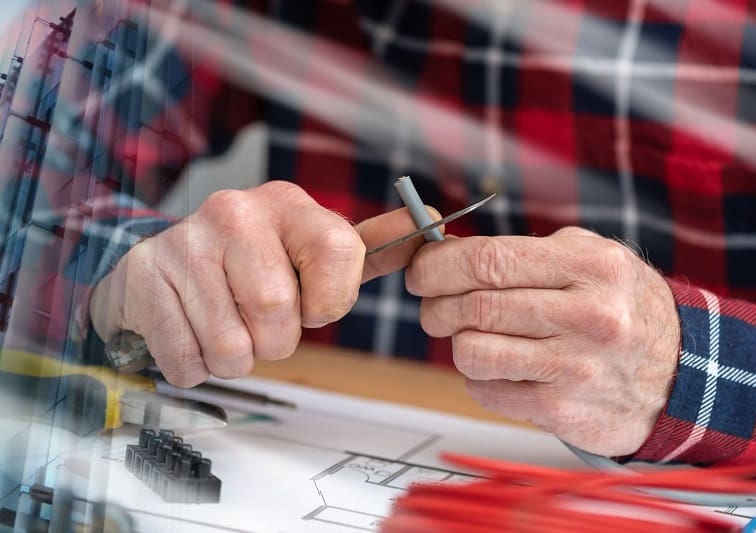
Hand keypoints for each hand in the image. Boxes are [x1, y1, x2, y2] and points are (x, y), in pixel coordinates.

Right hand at [90, 181, 437, 386]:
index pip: (341, 254)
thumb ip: (372, 245)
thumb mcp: (313, 248)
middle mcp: (234, 211)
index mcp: (287, 204)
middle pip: (278, 313)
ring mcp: (184, 243)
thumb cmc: (253, 265)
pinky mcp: (145, 278)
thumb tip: (430, 219)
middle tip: (261, 324)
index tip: (310, 304)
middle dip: (277, 341)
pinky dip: (196, 365)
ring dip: (236, 358)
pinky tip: (193, 332)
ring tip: (226, 327)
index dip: (330, 301)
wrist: (166, 265)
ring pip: (233, 347)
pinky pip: (187, 360)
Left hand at [406, 227, 679, 455]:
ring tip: (471, 337)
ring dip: (458, 344)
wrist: (681, 373)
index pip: (489, 261)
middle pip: (474, 307)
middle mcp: (588, 316)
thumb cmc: (620, 306)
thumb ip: (523, 253)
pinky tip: (503, 367)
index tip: (421, 271)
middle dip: (436, 306)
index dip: (439, 266)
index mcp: (590, 267)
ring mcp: (577, 368)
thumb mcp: (589, 258)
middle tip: (435, 308)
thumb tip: (446, 255)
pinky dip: (480, 378)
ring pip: (472, 352)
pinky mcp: (564, 412)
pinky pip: (486, 391)